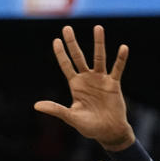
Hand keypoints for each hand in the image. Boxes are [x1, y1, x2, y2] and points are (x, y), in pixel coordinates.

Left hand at [34, 25, 134, 151]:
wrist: (109, 132)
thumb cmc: (89, 126)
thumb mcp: (71, 117)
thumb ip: (56, 109)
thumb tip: (36, 106)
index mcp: (75, 85)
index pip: (66, 65)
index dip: (60, 53)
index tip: (56, 40)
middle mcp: (87, 79)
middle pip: (78, 57)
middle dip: (72, 43)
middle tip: (66, 28)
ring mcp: (101, 80)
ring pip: (99, 58)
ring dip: (98, 43)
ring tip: (98, 28)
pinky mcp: (113, 84)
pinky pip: (117, 69)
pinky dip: (120, 59)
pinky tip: (123, 48)